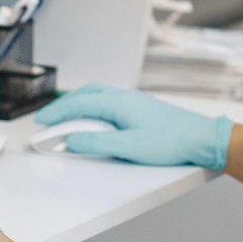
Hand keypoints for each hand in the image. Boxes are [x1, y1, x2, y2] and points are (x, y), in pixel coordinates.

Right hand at [33, 84, 233, 169]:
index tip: (41, 122)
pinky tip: (95, 118)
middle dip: (64, 105)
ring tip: (66, 117)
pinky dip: (93, 107)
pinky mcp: (141, 109)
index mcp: (119, 103)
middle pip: (86, 95)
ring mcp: (134, 101)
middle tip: (49, 118)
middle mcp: (125, 97)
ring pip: (98, 96)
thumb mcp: (129, 147)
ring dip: (79, 104)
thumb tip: (72, 140)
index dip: (56, 113)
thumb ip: (97, 143)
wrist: (201, 138)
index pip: (79, 104)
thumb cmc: (171, 141)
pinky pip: (109, 101)